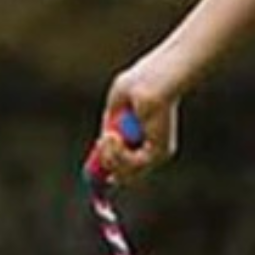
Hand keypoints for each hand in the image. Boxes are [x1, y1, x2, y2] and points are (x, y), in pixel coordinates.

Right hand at [89, 59, 183, 186]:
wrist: (156, 80)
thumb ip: (110, 124)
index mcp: (145, 136)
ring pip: (125, 173)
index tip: (96, 170)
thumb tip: (102, 143)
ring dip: (109, 156)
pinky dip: (117, 153)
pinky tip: (113, 136)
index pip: (127, 164)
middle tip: (101, 142)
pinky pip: (131, 165)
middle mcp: (153, 148)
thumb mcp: (116, 105)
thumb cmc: (141, 82)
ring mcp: (157, 153)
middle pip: (125, 175)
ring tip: (108, 136)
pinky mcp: (159, 153)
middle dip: (106, 162)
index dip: (110, 168)